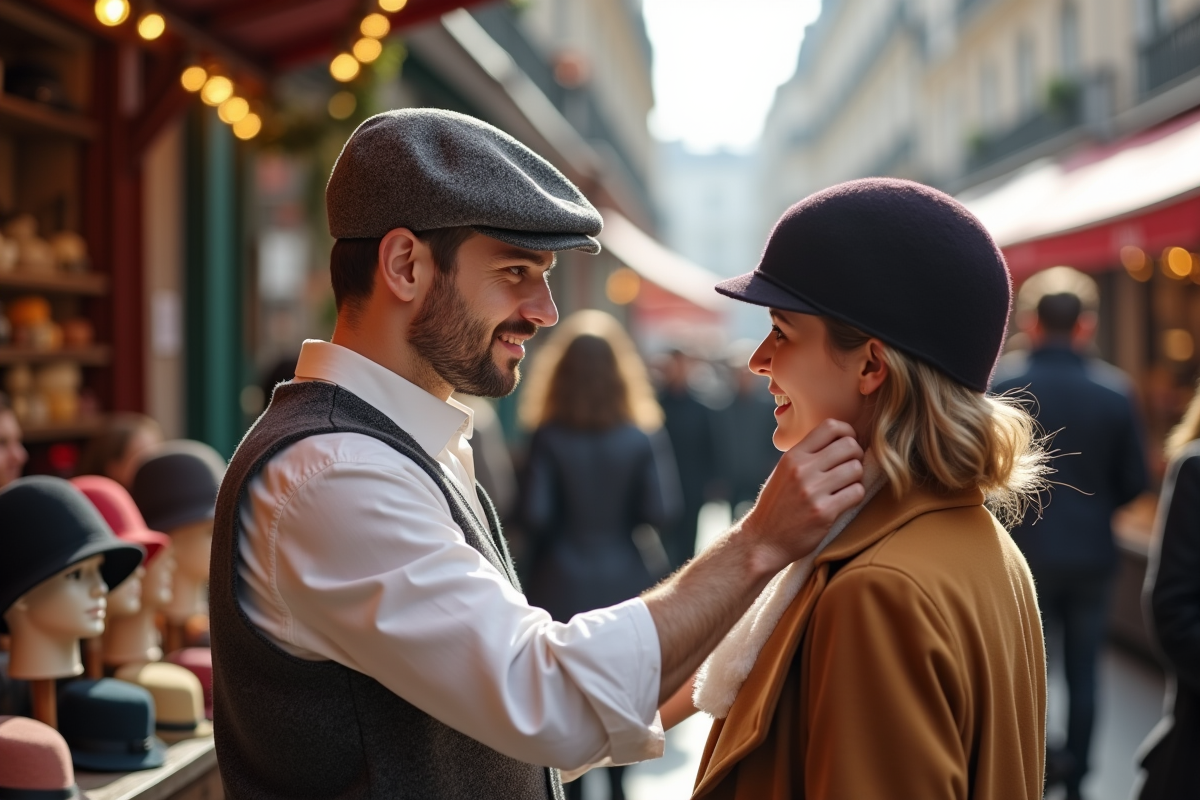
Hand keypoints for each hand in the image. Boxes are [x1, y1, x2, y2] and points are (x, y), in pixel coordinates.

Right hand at [740, 419, 864, 573]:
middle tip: (850, 467)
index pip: (831, 426)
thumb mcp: (784, 472)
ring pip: (856, 469)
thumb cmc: (776, 505)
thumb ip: (807, 455)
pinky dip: (855, 496)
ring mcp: (813, 490)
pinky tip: (845, 501)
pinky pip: (856, 493)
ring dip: (857, 478)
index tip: (849, 444)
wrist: (763, 540)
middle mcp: (803, 469)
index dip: (848, 432)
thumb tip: (840, 440)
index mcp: (793, 456)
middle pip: (849, 445)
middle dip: (856, 455)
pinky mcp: (824, 512)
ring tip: (846, 486)